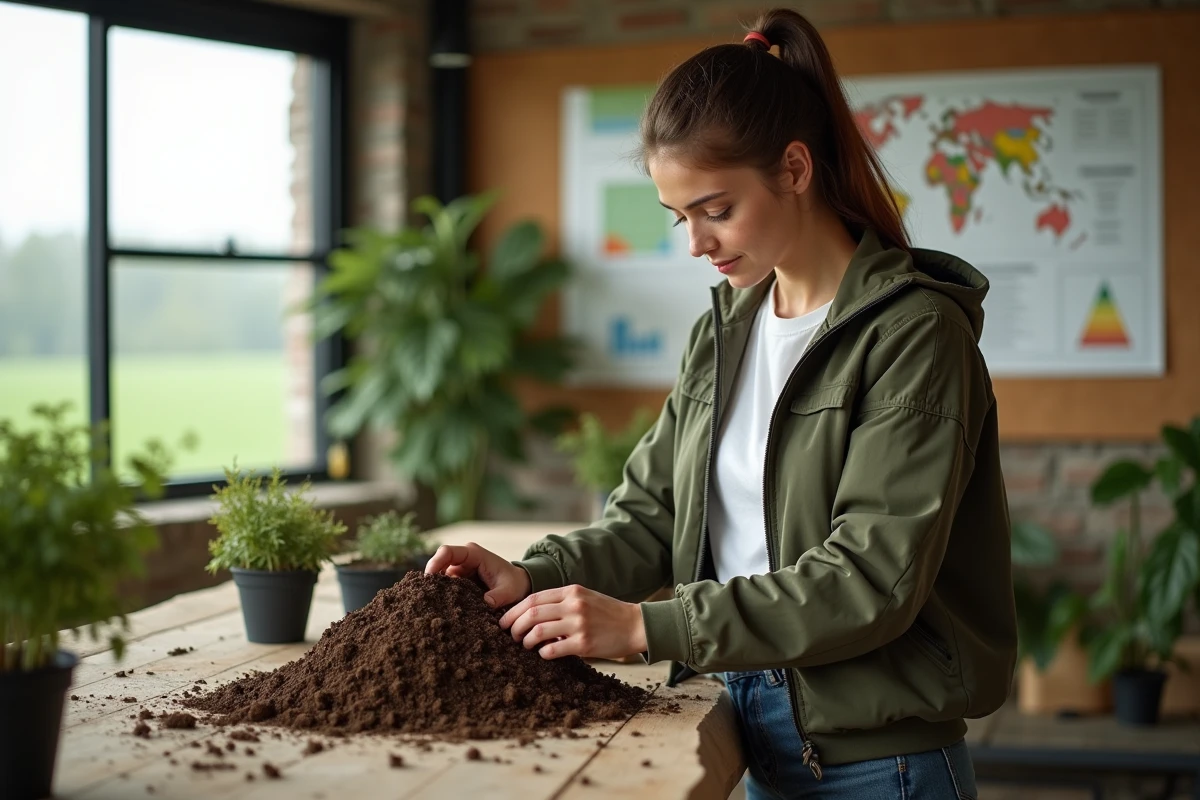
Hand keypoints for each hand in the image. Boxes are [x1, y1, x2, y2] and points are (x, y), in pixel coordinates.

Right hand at [424, 542, 531, 608]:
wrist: (518, 585)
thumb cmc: (514, 584)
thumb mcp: (509, 591)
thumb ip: (498, 596)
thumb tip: (485, 603)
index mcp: (474, 554)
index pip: (447, 552)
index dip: (435, 563)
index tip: (428, 579)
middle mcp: (463, 559)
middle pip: (438, 564)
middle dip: (431, 580)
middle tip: (426, 597)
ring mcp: (460, 569)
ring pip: (440, 577)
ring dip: (436, 589)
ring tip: (433, 605)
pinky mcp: (459, 581)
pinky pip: (445, 586)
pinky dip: (442, 595)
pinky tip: (441, 607)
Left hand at [499, 584, 646, 660]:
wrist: (635, 625)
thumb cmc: (607, 613)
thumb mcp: (584, 598)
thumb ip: (560, 602)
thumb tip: (531, 615)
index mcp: (571, 591)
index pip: (533, 599)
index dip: (513, 611)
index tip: (504, 621)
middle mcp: (573, 605)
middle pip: (531, 614)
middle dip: (514, 626)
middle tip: (510, 635)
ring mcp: (579, 624)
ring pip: (537, 632)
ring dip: (526, 641)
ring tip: (525, 645)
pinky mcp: (584, 644)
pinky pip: (552, 650)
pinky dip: (542, 653)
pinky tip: (544, 654)